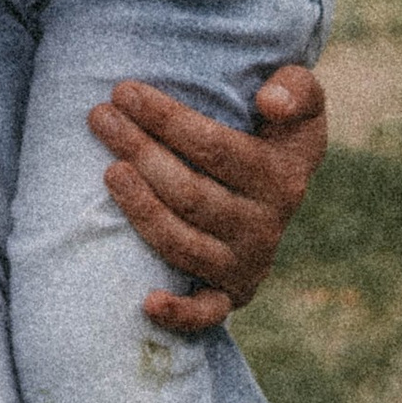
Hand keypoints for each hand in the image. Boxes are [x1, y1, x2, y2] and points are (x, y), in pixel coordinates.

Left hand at [89, 62, 328, 334]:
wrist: (281, 189)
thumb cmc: (276, 130)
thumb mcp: (301, 102)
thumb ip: (296, 88)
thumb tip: (270, 101)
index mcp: (283, 176)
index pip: (216, 147)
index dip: (168, 119)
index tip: (125, 91)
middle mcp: (267, 226)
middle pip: (190, 193)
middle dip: (140, 152)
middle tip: (100, 118)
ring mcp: (246, 264)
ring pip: (183, 243)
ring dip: (141, 209)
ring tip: (108, 171)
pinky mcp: (230, 295)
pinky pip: (206, 313)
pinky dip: (179, 314)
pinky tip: (147, 302)